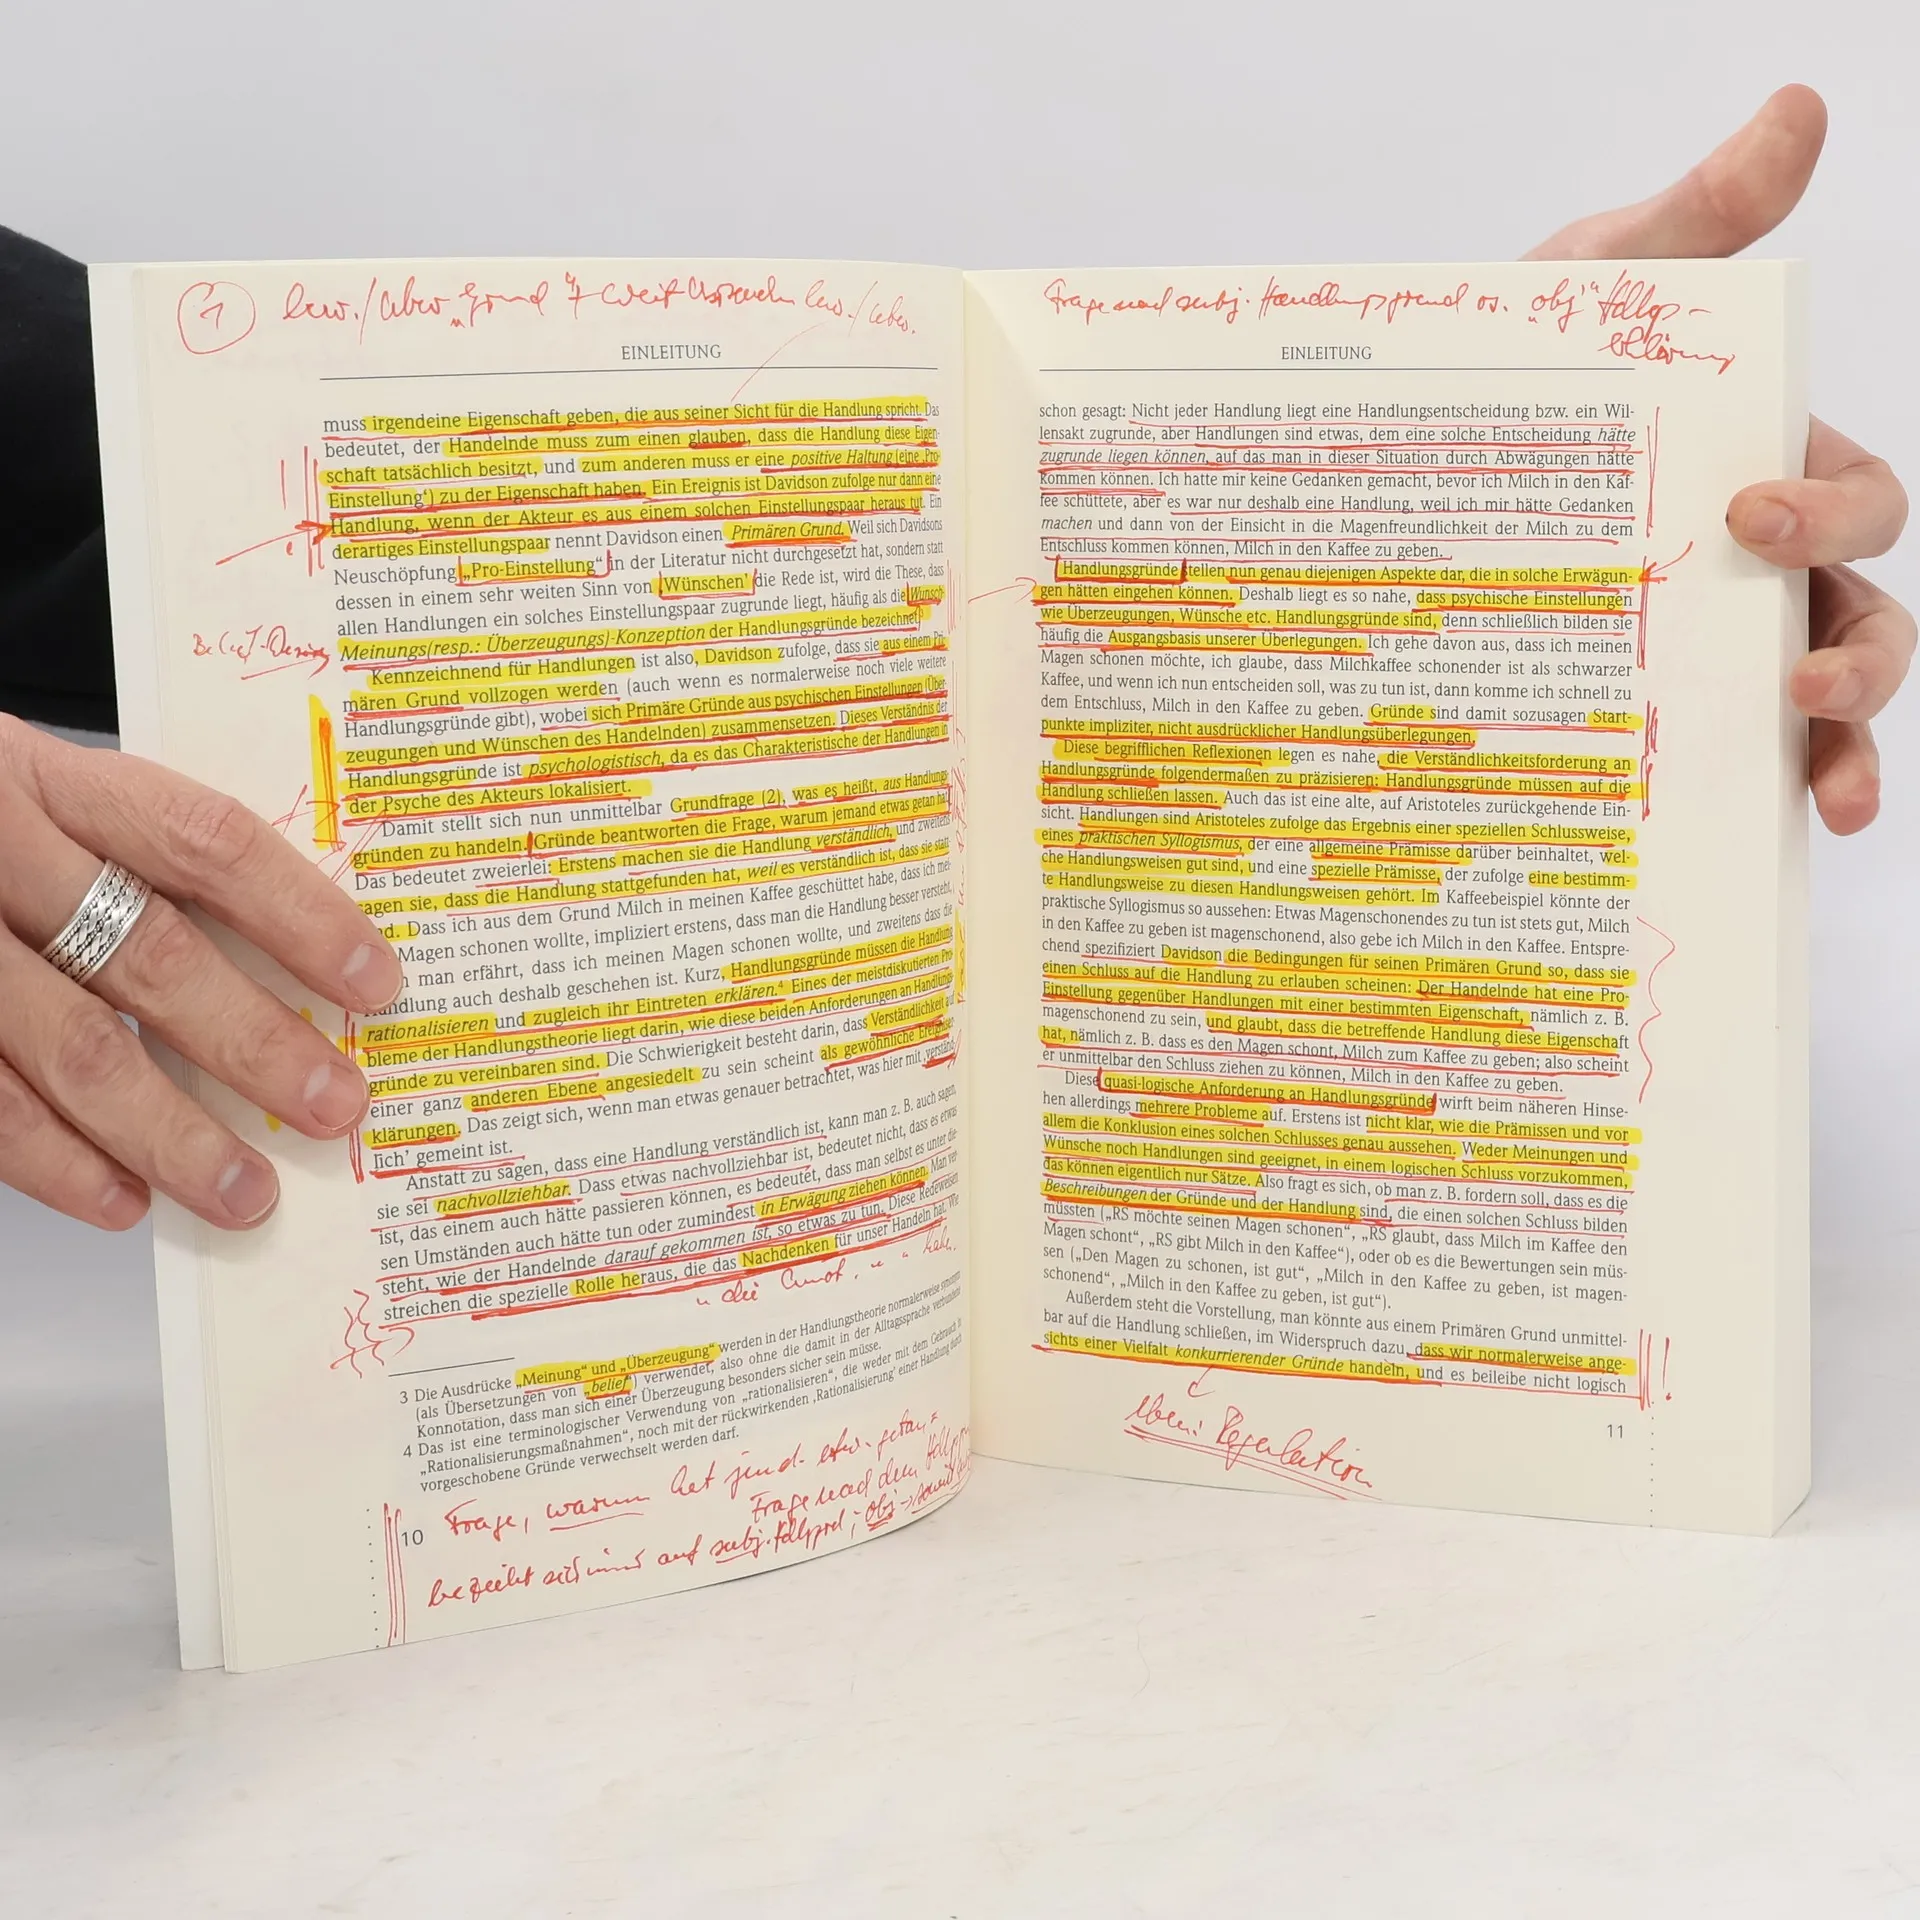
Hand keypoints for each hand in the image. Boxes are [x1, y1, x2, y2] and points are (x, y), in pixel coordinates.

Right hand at [0, 714, 400, 1230]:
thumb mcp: (44, 800)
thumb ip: (142, 862)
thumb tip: (288, 967)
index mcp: (52, 780)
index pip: (203, 841)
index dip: (299, 913)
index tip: (374, 981)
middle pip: (149, 954)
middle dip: (255, 1044)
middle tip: (335, 1103)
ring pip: (71, 1046)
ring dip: (170, 1134)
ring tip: (243, 1193)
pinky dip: (57, 1162)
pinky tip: (123, 1198)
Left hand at [1526, 83, 1910, 833]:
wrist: (1414, 448)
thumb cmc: (1532, 361)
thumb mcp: (1601, 285)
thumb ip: (1697, 219)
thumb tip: (1798, 109)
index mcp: (1775, 472)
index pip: (1856, 505)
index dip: (1832, 517)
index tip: (1752, 517)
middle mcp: (1759, 575)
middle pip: (1861, 623)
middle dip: (1861, 660)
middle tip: (1797, 685)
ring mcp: (1709, 651)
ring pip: (1815, 715)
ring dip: (1842, 757)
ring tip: (1826, 804)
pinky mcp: (1651, 714)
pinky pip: (1720, 767)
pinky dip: (1744, 804)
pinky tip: (1729, 841)